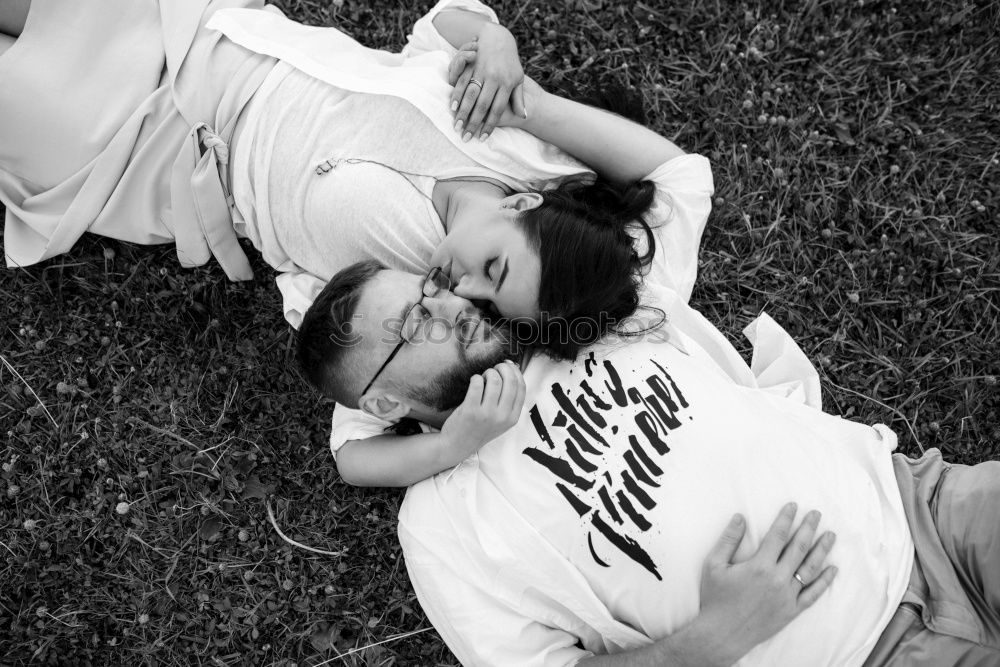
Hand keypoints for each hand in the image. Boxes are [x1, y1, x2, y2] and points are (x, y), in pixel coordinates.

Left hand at [439, 360, 525, 457]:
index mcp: (512, 418)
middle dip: (502, 368)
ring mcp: (487, 414)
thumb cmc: (479, 428)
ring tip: (482, 378)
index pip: (521, 387)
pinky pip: (477, 383)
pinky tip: (474, 382)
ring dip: (488, 372)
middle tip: (494, 368)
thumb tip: (511, 369)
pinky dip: (476, 378)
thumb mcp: (500, 420)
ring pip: (494, 380)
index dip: (515, 371)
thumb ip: (508, 401)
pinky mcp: (471, 410)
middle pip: (510, 381)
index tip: (508, 366)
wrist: (458, 445)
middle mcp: (502, 416)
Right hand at [447, 22, 524, 140]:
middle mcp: (494, 79)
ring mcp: (482, 71)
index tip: (482, 138)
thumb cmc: (510, 62)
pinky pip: (462, 82)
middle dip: (473, 123)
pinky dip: (457, 96)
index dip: (490, 125)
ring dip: (463, 112)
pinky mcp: (472, 65)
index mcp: (506, 84)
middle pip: (483, 105)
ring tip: (457, 126)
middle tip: (466, 137)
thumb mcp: (518, 79)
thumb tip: (523, 116)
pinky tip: (453, 107)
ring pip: (471, 95)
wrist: (499, 38)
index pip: (497, 109)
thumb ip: (518, 98)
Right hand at [697, 503, 837, 663]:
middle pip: (798, 547)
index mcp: (759, 565)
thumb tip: (740, 517)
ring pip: (810, 568)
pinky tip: (832, 569)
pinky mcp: (791, 611)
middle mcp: (777, 579)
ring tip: (830, 535)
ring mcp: (787, 596)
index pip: (777, 535)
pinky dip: (824, 581)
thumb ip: (728, 539)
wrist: (722, 634)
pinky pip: (813, 594)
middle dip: (808, 528)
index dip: (786, 518)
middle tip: (816, 514)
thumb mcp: (713, 565)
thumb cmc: (715, 598)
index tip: (793, 505)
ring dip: (821, 550)